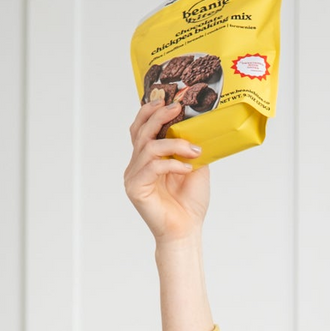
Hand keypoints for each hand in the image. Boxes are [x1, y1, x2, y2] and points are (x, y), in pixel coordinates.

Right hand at [124, 102, 209, 243]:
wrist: (186, 231)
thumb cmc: (189, 203)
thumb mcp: (195, 166)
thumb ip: (190, 145)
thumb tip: (195, 122)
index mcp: (148, 158)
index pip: (142, 128)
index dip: (150, 111)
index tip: (168, 99)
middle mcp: (137, 165)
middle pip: (140, 131)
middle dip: (158, 116)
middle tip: (176, 108)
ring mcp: (134, 176)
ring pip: (148, 147)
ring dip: (174, 144)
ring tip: (194, 150)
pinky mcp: (135, 188)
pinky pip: (152, 167)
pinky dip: (172, 164)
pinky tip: (187, 168)